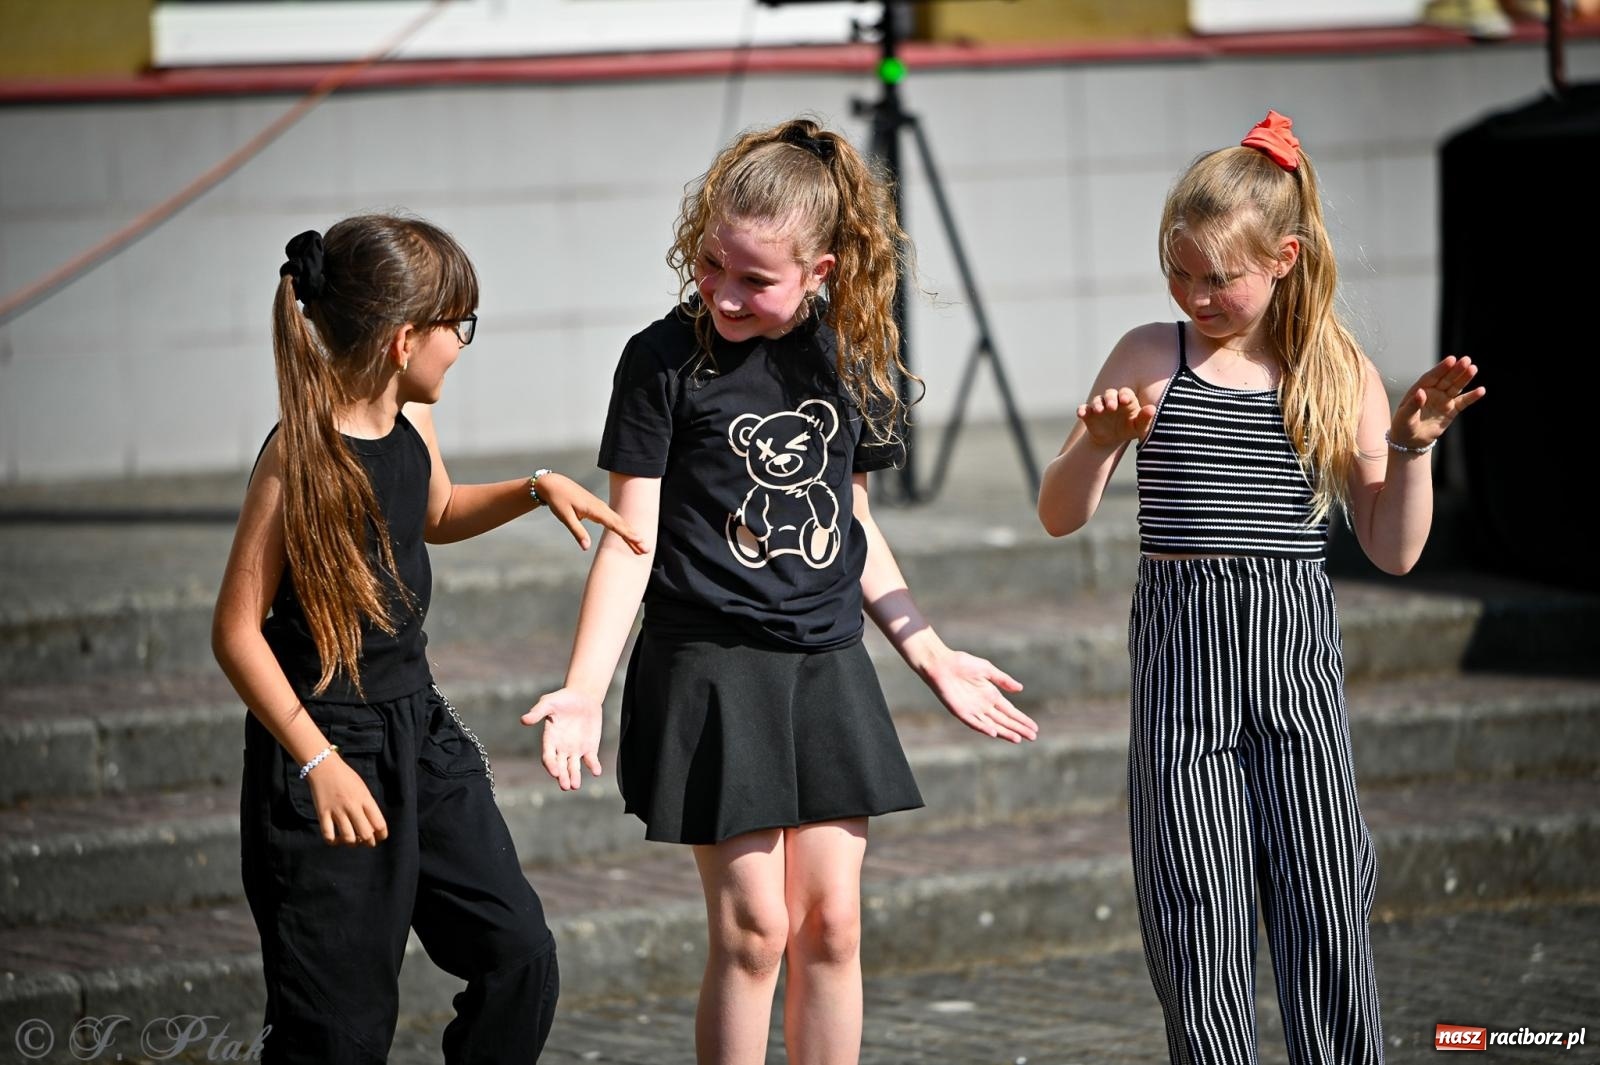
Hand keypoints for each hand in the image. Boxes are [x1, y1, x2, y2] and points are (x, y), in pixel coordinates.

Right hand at [307, 755, 387, 846]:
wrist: (324, 766)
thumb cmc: (346, 777)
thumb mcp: (363, 788)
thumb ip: (368, 805)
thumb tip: (373, 826)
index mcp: (365, 799)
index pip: (379, 823)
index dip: (382, 835)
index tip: (380, 837)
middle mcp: (352, 806)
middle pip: (365, 834)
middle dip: (369, 842)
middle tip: (367, 842)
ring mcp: (337, 810)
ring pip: (348, 838)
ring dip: (352, 844)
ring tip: (353, 841)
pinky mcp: (322, 813)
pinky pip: (328, 835)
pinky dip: (333, 842)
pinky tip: (336, 839)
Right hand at [522, 687, 603, 790]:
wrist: (583, 697)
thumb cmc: (562, 699)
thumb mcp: (549, 702)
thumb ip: (537, 712)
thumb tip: (524, 720)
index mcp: (549, 740)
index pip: (548, 757)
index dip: (551, 765)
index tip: (555, 772)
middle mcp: (561, 749)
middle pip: (560, 767)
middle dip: (562, 777)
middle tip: (565, 786)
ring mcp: (575, 750)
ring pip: (574, 768)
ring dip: (574, 777)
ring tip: (575, 786)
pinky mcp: (590, 748)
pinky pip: (591, 761)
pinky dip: (593, 766)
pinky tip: (596, 771)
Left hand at [535, 472, 648, 553]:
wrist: (554, 484)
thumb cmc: (559, 499)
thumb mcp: (565, 516)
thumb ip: (577, 531)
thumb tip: (586, 547)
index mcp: (595, 509)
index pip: (615, 524)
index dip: (627, 534)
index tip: (639, 541)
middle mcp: (601, 508)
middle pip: (621, 524)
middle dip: (634, 537)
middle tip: (646, 549)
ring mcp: (601, 508)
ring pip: (619, 522)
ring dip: (630, 534)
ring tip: (641, 545)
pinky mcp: (598, 509)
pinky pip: (614, 520)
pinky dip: (623, 528)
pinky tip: (628, 535)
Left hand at [922, 650, 1036, 742]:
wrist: (942, 663)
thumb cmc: (963, 663)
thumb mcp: (987, 669)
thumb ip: (1003, 680)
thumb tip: (1020, 689)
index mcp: (991, 695)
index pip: (1010, 711)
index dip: (1022, 719)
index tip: (1034, 727)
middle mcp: (984, 705)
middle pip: (1005, 721)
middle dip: (1018, 729)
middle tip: (1033, 737)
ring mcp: (973, 710)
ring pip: (992, 725)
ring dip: (1004, 732)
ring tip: (1018, 739)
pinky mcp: (961, 712)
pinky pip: (974, 723)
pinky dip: (984, 728)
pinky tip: (994, 733)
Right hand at [1077, 387, 1155, 447]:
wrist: (1112, 439)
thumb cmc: (1129, 429)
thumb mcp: (1139, 426)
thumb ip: (1145, 418)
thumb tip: (1152, 409)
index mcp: (1126, 400)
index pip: (1125, 393)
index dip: (1124, 395)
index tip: (1125, 400)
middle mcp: (1112, 400)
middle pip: (1110, 393)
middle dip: (1110, 398)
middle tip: (1112, 407)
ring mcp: (1099, 406)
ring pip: (1097, 400)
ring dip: (1097, 404)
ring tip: (1099, 411)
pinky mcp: (1088, 414)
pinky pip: (1083, 409)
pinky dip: (1081, 410)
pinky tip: (1081, 414)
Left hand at [1390, 356, 1485, 448]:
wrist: (1410, 441)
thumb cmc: (1403, 427)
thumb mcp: (1404, 417)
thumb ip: (1413, 405)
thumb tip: (1421, 392)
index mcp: (1419, 389)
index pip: (1432, 376)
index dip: (1441, 368)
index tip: (1451, 359)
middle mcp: (1433, 392)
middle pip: (1446, 379)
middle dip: (1456, 370)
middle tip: (1466, 360)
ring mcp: (1443, 400)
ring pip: (1455, 387)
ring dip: (1464, 378)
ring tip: (1473, 368)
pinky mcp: (1451, 410)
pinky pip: (1463, 402)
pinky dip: (1471, 397)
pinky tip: (1481, 390)